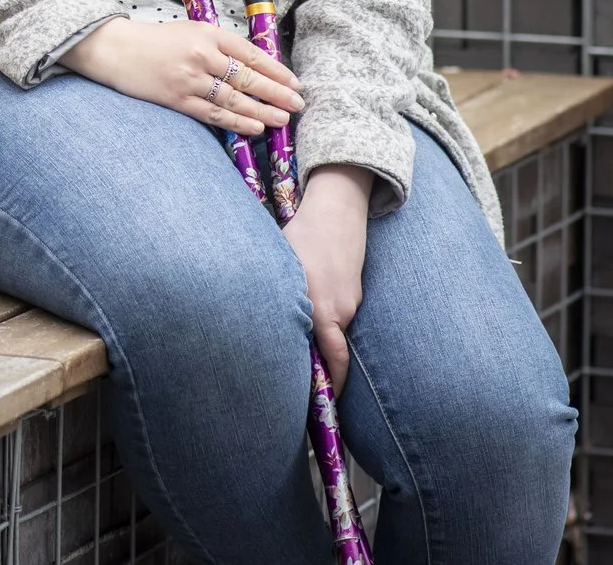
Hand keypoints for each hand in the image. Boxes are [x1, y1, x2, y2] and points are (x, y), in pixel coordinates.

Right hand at [61, 17, 302, 135]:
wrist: (115, 49)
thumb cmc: (153, 40)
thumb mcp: (189, 30)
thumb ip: (218, 46)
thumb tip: (251, 67)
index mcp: (207, 33)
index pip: (251, 54)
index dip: (276, 71)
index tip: (294, 83)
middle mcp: (202, 55)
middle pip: (248, 78)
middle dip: (276, 94)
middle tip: (296, 104)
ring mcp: (190, 79)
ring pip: (235, 99)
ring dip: (262, 112)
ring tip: (281, 120)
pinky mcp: (178, 99)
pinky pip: (214, 114)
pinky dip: (236, 123)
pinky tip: (253, 128)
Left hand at [286, 166, 372, 385]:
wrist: (338, 209)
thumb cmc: (302, 235)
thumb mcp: (282, 266)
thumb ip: (278, 299)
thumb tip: (257, 327)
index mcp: (322, 308)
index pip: (333, 359)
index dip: (330, 385)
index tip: (322, 403)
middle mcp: (341, 310)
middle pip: (332, 352)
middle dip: (321, 371)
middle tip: (305, 388)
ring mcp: (352, 302)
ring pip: (333, 333)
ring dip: (318, 342)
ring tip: (298, 345)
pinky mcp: (355, 294)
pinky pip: (339, 317)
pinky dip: (325, 323)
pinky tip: (309, 313)